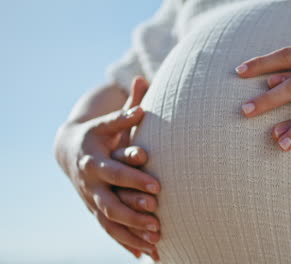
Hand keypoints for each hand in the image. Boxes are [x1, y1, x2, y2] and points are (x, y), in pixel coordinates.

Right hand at [54, 77, 160, 258]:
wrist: (68, 150)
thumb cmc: (95, 134)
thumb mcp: (106, 123)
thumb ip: (124, 113)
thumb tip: (142, 87)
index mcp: (95, 162)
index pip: (116, 173)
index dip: (135, 180)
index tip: (158, 187)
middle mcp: (91, 185)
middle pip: (111, 205)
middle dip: (134, 215)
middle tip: (158, 223)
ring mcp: (92, 200)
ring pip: (110, 223)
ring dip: (132, 235)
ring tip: (157, 244)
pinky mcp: (94, 210)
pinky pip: (109, 230)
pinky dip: (125, 242)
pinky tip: (143, 255)